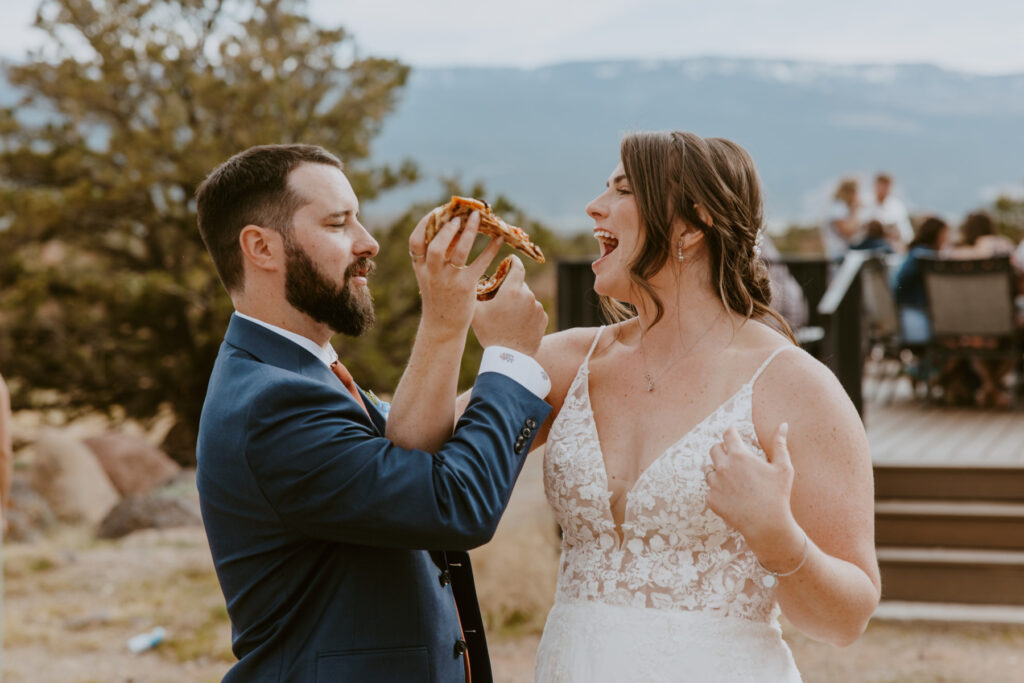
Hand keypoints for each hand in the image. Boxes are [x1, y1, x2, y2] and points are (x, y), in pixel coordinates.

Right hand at [408, 209, 501, 338]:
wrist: (442, 327)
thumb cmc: (438, 300)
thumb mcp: (428, 278)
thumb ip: (431, 260)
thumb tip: (446, 233)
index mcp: (420, 269)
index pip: (415, 242)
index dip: (424, 225)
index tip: (436, 212)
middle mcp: (432, 273)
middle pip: (436, 245)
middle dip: (448, 228)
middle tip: (459, 217)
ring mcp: (449, 280)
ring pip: (459, 251)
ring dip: (469, 232)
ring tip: (476, 219)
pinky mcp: (466, 287)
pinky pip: (480, 264)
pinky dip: (490, 250)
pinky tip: (498, 240)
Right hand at [472, 256, 547, 355]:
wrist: (509, 358)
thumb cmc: (489, 333)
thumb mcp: (476, 312)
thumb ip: (474, 294)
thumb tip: (467, 282)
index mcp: (512, 290)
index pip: (517, 267)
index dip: (513, 261)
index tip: (511, 260)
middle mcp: (528, 296)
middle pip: (520, 285)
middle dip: (512, 288)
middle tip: (501, 299)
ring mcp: (537, 308)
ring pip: (527, 299)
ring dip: (519, 303)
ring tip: (508, 317)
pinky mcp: (543, 319)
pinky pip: (534, 311)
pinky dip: (527, 314)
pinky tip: (517, 324)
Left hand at [706, 423, 796, 549]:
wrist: (767, 525)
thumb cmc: (778, 495)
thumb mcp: (783, 467)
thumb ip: (780, 444)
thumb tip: (783, 424)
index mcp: (739, 456)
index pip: (727, 434)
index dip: (731, 433)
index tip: (734, 434)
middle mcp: (723, 467)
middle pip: (714, 449)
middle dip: (723, 450)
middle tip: (733, 457)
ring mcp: (714, 484)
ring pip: (709, 470)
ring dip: (718, 471)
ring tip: (733, 479)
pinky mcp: (711, 499)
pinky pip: (710, 490)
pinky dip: (718, 491)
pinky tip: (732, 497)